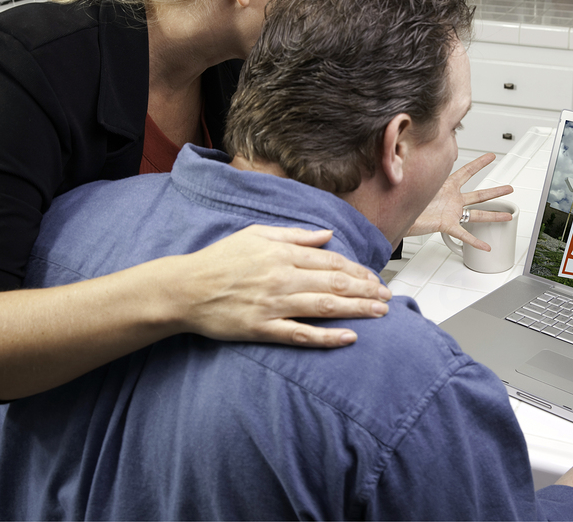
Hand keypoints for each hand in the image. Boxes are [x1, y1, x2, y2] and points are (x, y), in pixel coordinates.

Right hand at [169, 225, 391, 347]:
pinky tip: (349, 337)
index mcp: (282, 254)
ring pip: (325, 307)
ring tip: (380, 313)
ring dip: (357, 310)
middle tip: (388, 298)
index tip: (374, 278)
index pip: (331, 261)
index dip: (357, 270)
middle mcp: (282, 277)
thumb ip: (294, 235)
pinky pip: (301, 334)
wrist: (184, 289)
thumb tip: (326, 235)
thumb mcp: (256, 235)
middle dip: (366, 290)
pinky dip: (327, 337)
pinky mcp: (262, 328)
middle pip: (335, 283)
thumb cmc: (219, 260)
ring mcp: (273, 305)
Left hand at [405, 153, 512, 250]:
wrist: (396, 215)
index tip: (491, 156)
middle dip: (495, 192)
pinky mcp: (446, 225)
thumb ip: (423, 166)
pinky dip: (474, 241)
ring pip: (477, 215)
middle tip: (509, 189)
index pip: (466, 171)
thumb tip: (417, 148)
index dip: (480, 163)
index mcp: (446, 186)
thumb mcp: (418, 180)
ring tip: (507, 216)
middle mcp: (452, 199)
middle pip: (479, 195)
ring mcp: (451, 212)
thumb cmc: (405, 198)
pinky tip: (485, 245)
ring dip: (493, 216)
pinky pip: (463, 234)